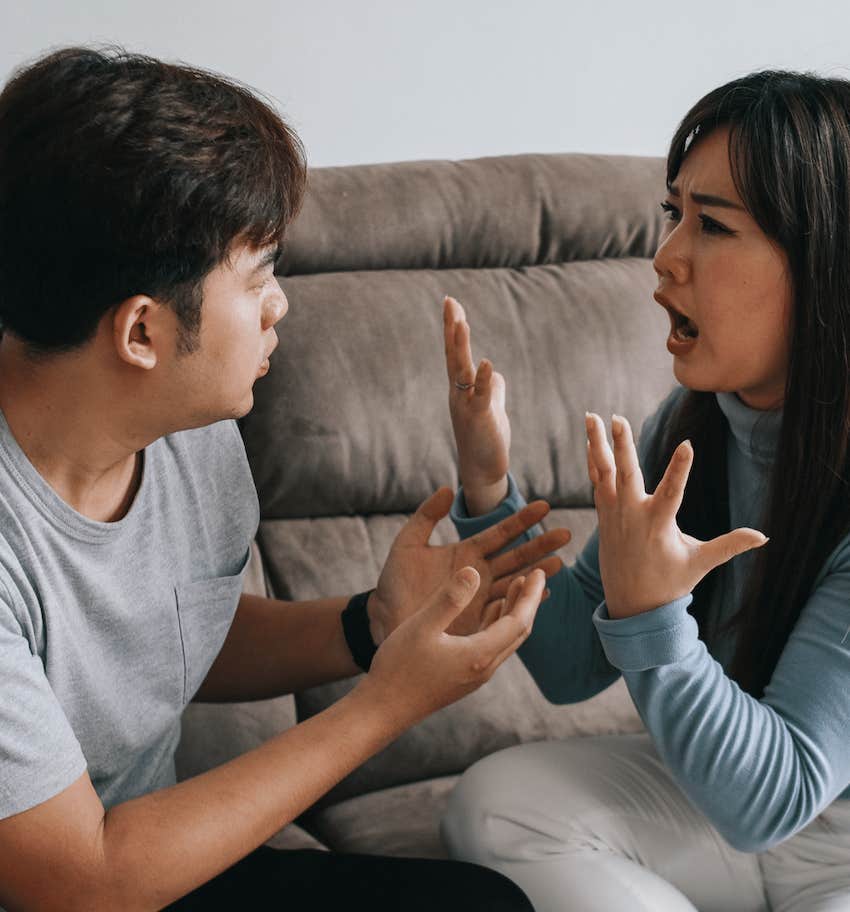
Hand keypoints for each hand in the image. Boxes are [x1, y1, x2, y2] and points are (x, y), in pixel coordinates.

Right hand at [362, 567, 545, 725]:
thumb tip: (474, 571)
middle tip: (536, 574)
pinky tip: (491, 611)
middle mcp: (484, 668)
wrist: (383, 710)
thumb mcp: (421, 626)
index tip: (539, 572)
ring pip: (506, 640)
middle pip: (519, 632)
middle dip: (529, 602)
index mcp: (479, 655)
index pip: (518, 621)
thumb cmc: (398, 668)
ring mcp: (475, 675)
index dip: (531, 595)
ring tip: (517, 585)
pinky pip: (492, 647)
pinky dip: (498, 624)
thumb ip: (449, 599)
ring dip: (514, 612)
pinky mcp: (464, 677)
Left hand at [369, 487, 569, 640]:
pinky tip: (541, 596)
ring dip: (538, 573)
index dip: (522, 520)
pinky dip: (524, 603)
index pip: (500, 532)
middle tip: (566, 534)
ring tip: (559, 564)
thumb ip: (426, 516)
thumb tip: (449, 490)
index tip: (545, 506)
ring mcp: (480, 597)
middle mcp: (479, 573)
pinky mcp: (478, 620)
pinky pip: (506, 609)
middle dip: (541, 545)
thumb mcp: (407, 544)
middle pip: (516, 556)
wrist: (383, 619)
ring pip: (516, 582)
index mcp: (466, 552)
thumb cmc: (394, 583)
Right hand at [443, 296, 510, 514]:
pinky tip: (485, 362)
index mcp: (462, 388)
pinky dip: (483, 379)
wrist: (482, 470)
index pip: (456, 352)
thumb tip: (490, 371)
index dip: (454, 327)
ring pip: (462, 371)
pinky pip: (481, 396)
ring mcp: (467, 405)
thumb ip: (490, 387)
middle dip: (452, 327)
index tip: (451, 302)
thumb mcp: (490, 407)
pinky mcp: (480, 419)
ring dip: (461, 347)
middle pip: (453, 354)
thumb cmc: (485, 439)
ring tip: (461, 322)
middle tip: (449, 301)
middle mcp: (459, 393)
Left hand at [585, 412, 767, 617]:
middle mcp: (632, 515)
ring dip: (597, 444)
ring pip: (603, 473)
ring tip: (591, 415)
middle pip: (626, 474)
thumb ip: (729, 545)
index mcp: (658, 525)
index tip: (688, 445)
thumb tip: (763, 536)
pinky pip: (597, 482)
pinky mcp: (604, 516)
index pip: (672, 492)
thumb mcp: (700, 564)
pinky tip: (590, 441)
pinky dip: (593, 462)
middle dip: (622, 445)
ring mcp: (614, 514)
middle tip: (615, 418)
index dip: (680, 469)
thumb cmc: (669, 584)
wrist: (631, 606)